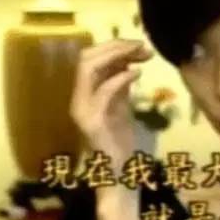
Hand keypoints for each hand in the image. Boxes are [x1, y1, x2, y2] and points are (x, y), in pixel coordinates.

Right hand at [70, 39, 153, 174]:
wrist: (117, 175)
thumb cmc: (119, 143)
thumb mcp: (121, 107)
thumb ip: (120, 85)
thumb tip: (128, 61)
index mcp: (84, 93)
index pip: (90, 58)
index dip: (113, 46)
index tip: (139, 44)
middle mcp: (78, 98)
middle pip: (85, 57)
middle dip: (114, 46)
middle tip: (141, 45)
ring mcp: (82, 109)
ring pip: (88, 68)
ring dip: (116, 55)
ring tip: (141, 54)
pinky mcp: (91, 122)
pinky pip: (103, 91)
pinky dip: (120, 77)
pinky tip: (137, 73)